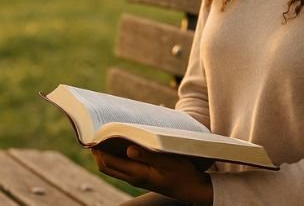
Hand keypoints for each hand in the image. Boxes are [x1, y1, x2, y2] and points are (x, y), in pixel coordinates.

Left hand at [91, 146, 212, 204]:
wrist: (191, 189)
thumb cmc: (182, 173)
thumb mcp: (168, 161)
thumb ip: (148, 155)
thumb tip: (128, 149)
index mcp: (137, 174)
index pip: (108, 163)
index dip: (97, 150)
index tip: (93, 134)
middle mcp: (133, 177)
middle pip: (106, 166)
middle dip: (98, 151)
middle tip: (95, 133)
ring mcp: (137, 178)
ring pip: (114, 167)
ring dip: (107, 153)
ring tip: (107, 136)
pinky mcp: (143, 175)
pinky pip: (123, 166)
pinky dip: (117, 156)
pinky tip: (124, 143)